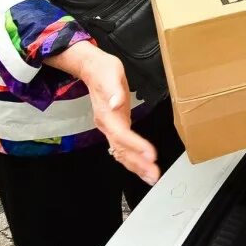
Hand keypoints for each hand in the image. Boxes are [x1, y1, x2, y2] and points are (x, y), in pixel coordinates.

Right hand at [59, 41, 159, 183]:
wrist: (92, 69)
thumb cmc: (103, 70)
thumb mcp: (110, 73)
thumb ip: (113, 89)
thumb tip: (116, 103)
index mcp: (107, 114)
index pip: (121, 134)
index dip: (135, 145)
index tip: (150, 154)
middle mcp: (107, 124)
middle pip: (121, 149)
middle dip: (138, 163)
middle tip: (154, 174)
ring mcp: (109, 127)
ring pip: (121, 152)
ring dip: (136, 165)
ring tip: (151, 176)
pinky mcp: (115, 126)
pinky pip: (122, 147)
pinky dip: (132, 158)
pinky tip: (141, 166)